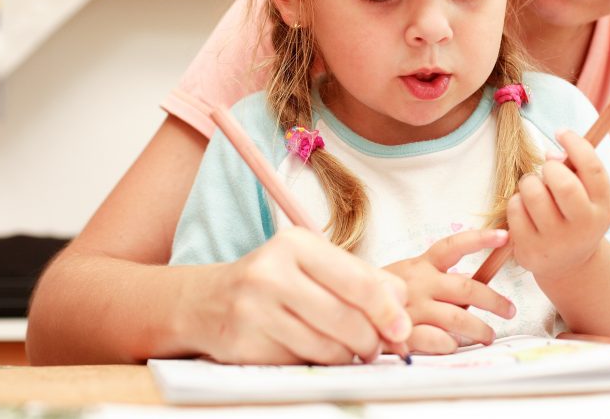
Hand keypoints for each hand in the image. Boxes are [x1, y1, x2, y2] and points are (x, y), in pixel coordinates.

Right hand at [183, 226, 410, 364]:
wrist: (207, 301)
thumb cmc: (276, 281)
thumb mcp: (315, 264)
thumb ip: (362, 279)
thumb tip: (402, 303)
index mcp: (296, 244)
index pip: (359, 282)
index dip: (387, 311)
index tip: (402, 330)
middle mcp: (271, 272)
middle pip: (345, 319)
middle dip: (370, 341)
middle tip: (375, 347)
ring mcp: (254, 309)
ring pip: (326, 348)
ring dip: (347, 357)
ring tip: (348, 350)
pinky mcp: (244, 344)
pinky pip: (300, 363)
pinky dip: (318, 364)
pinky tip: (314, 352)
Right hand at [384, 229, 515, 353]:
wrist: (346, 311)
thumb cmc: (389, 294)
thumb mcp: (414, 275)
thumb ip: (448, 274)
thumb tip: (487, 266)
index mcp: (422, 265)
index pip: (453, 246)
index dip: (480, 239)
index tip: (505, 236)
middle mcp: (419, 284)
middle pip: (467, 287)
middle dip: (494, 300)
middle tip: (510, 310)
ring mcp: (412, 309)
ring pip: (458, 317)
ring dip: (480, 328)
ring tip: (489, 335)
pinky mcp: (403, 334)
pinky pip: (438, 341)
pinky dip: (451, 344)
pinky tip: (454, 345)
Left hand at [507, 129, 609, 279]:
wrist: (569, 265)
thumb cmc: (575, 217)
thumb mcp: (588, 198)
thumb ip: (576, 171)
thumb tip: (551, 153)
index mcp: (602, 208)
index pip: (593, 169)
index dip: (576, 144)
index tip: (561, 132)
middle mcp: (583, 227)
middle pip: (562, 183)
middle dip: (549, 167)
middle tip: (548, 171)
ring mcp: (556, 241)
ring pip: (533, 193)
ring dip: (529, 182)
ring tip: (534, 189)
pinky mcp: (531, 250)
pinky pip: (515, 209)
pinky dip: (516, 201)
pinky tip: (525, 209)